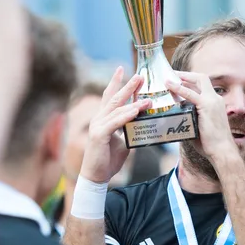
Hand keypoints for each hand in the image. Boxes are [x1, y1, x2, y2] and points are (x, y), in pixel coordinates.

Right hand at [78, 68, 149, 184]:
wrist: (97, 176)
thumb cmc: (108, 158)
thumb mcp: (122, 140)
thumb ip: (129, 129)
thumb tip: (143, 121)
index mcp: (103, 118)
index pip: (110, 96)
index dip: (116, 82)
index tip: (123, 68)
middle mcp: (99, 118)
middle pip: (114, 97)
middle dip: (127, 85)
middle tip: (140, 75)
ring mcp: (98, 126)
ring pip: (116, 109)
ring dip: (133, 101)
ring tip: (147, 97)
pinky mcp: (99, 135)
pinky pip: (115, 123)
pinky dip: (126, 115)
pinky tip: (136, 110)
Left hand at [166, 71, 237, 161]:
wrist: (222, 151)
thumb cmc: (211, 144)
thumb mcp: (199, 126)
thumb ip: (190, 119)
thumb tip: (176, 118)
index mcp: (216, 103)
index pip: (204, 86)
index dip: (192, 81)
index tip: (180, 80)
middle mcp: (215, 99)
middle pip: (202, 78)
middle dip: (187, 75)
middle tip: (174, 74)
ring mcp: (212, 101)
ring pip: (198, 81)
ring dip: (182, 78)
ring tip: (168, 78)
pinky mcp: (206, 106)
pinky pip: (190, 93)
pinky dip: (179, 88)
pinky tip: (169, 85)